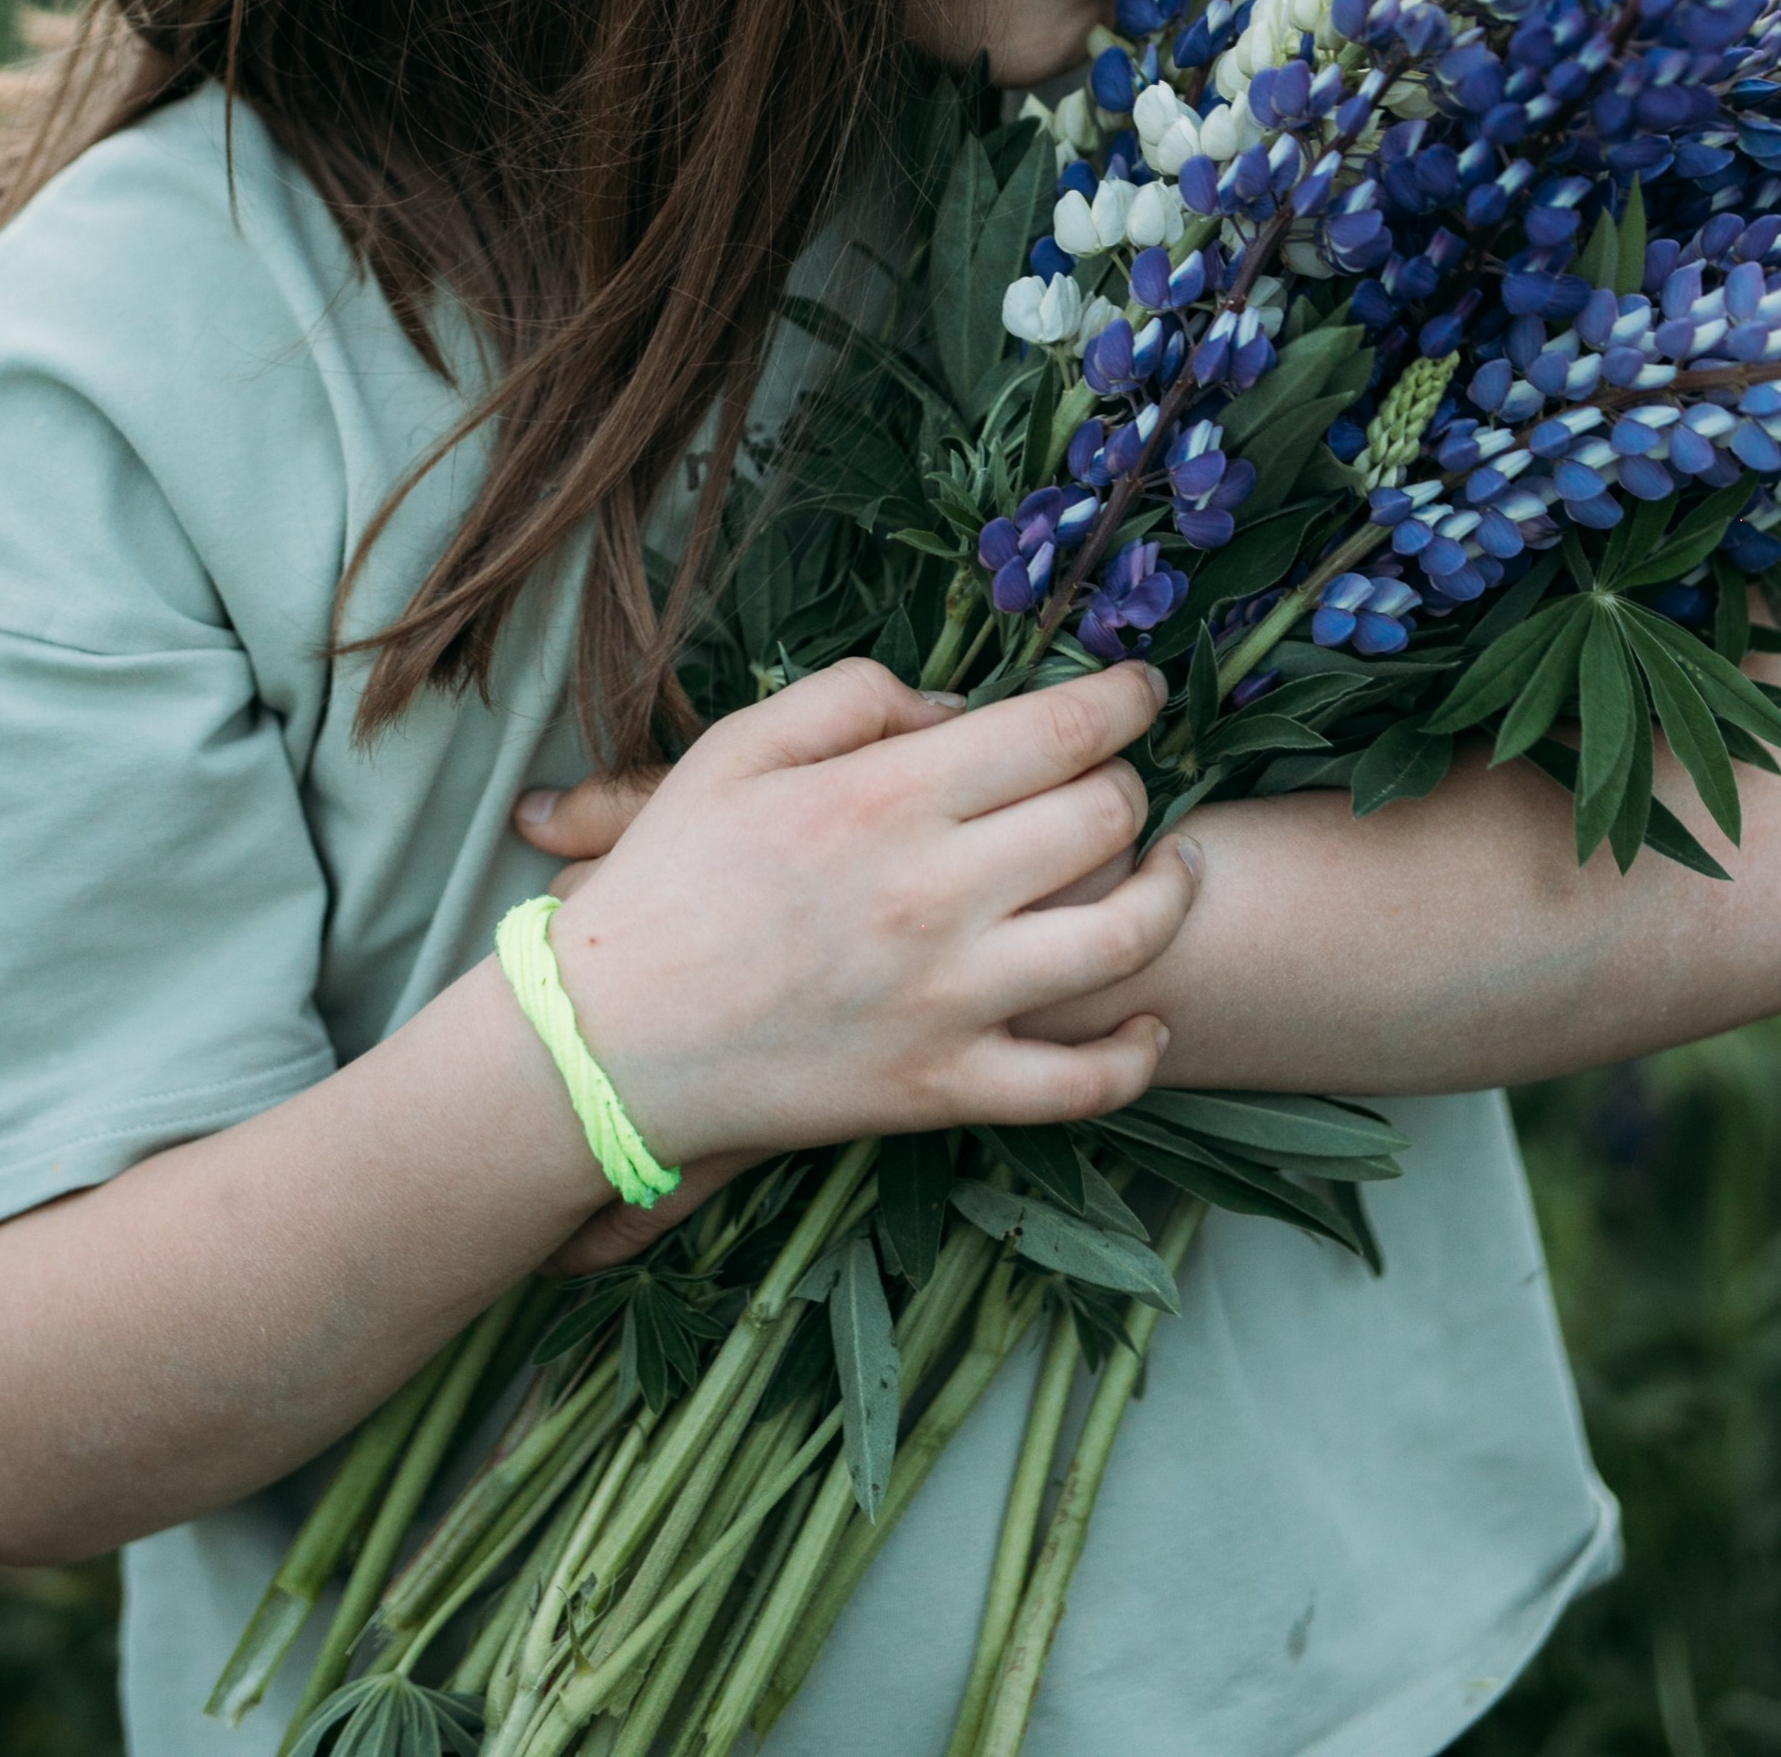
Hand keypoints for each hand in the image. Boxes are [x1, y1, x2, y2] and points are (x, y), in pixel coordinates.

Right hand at [520, 658, 1197, 1168]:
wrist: (602, 1045)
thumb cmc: (667, 883)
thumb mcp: (737, 748)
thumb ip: (853, 697)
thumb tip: (958, 709)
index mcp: (886, 796)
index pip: (1058, 731)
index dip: (1122, 701)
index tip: (1141, 692)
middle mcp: (936, 891)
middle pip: (1104, 816)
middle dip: (1130, 782)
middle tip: (1122, 777)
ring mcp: (951, 998)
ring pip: (1124, 938)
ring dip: (1170, 892)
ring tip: (1178, 867)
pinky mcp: (944, 1088)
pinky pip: (1080, 1083)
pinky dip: (1136, 1053)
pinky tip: (1151, 1018)